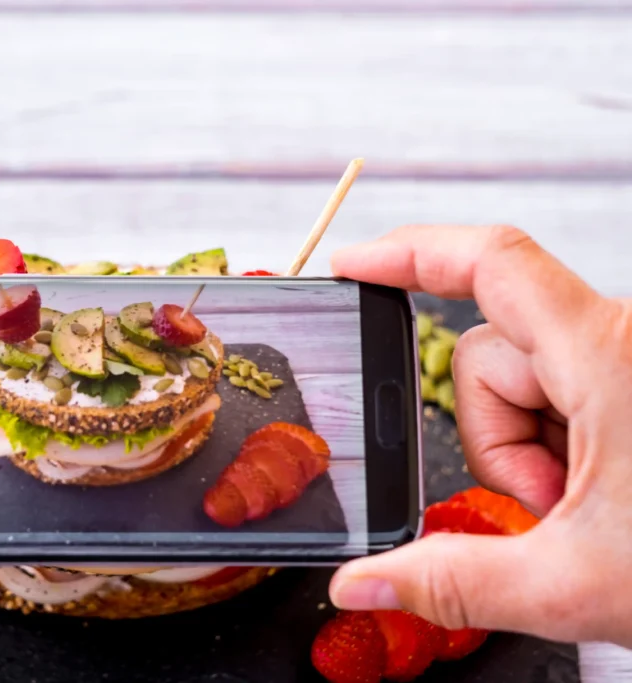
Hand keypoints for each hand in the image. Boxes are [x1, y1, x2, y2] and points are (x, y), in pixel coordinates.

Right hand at [327, 225, 631, 645]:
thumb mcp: (575, 584)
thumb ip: (453, 583)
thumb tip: (364, 583)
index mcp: (608, 356)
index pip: (490, 262)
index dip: (409, 252)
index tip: (354, 265)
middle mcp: (620, 341)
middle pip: (491, 352)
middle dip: (492, 436)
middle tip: (545, 504)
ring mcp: (628, 364)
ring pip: (520, 380)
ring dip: (523, 450)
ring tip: (579, 508)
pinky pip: (557, 396)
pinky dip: (551, 448)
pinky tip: (592, 497)